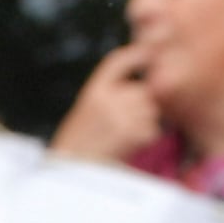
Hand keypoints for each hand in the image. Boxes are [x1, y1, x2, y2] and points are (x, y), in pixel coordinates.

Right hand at [51, 43, 167, 168]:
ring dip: (144, 125)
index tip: (150, 50)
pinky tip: (128, 147)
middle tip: (123, 127)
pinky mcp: (130, 133)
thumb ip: (111, 98)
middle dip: (141, 108)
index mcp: (93, 91)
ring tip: (122, 138)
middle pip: (142, 92)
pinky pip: (152, 130)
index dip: (136, 54)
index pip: (117, 62)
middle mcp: (106, 99)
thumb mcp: (88, 113)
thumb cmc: (80, 145)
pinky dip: (145, 140)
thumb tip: (142, 91)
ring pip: (150, 111)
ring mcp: (119, 115)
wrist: (71, 172)